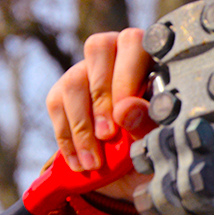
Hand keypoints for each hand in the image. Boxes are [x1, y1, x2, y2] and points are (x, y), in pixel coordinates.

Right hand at [46, 29, 153, 198]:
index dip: (126, 75)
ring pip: (74, 81)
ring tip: (94, 162)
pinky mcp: (62, 91)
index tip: (124, 114)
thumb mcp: (157, 138)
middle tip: (108, 136)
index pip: (133, 43)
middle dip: (102, 97)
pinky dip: (67, 138)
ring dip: (82, 126)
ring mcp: (85, 70)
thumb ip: (146, 122)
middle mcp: (114, 53)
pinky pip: (56, 105)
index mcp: (147, 56)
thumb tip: (125, 109)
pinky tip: (79, 163)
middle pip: (98, 49)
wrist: (130, 171)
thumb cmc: (153, 143)